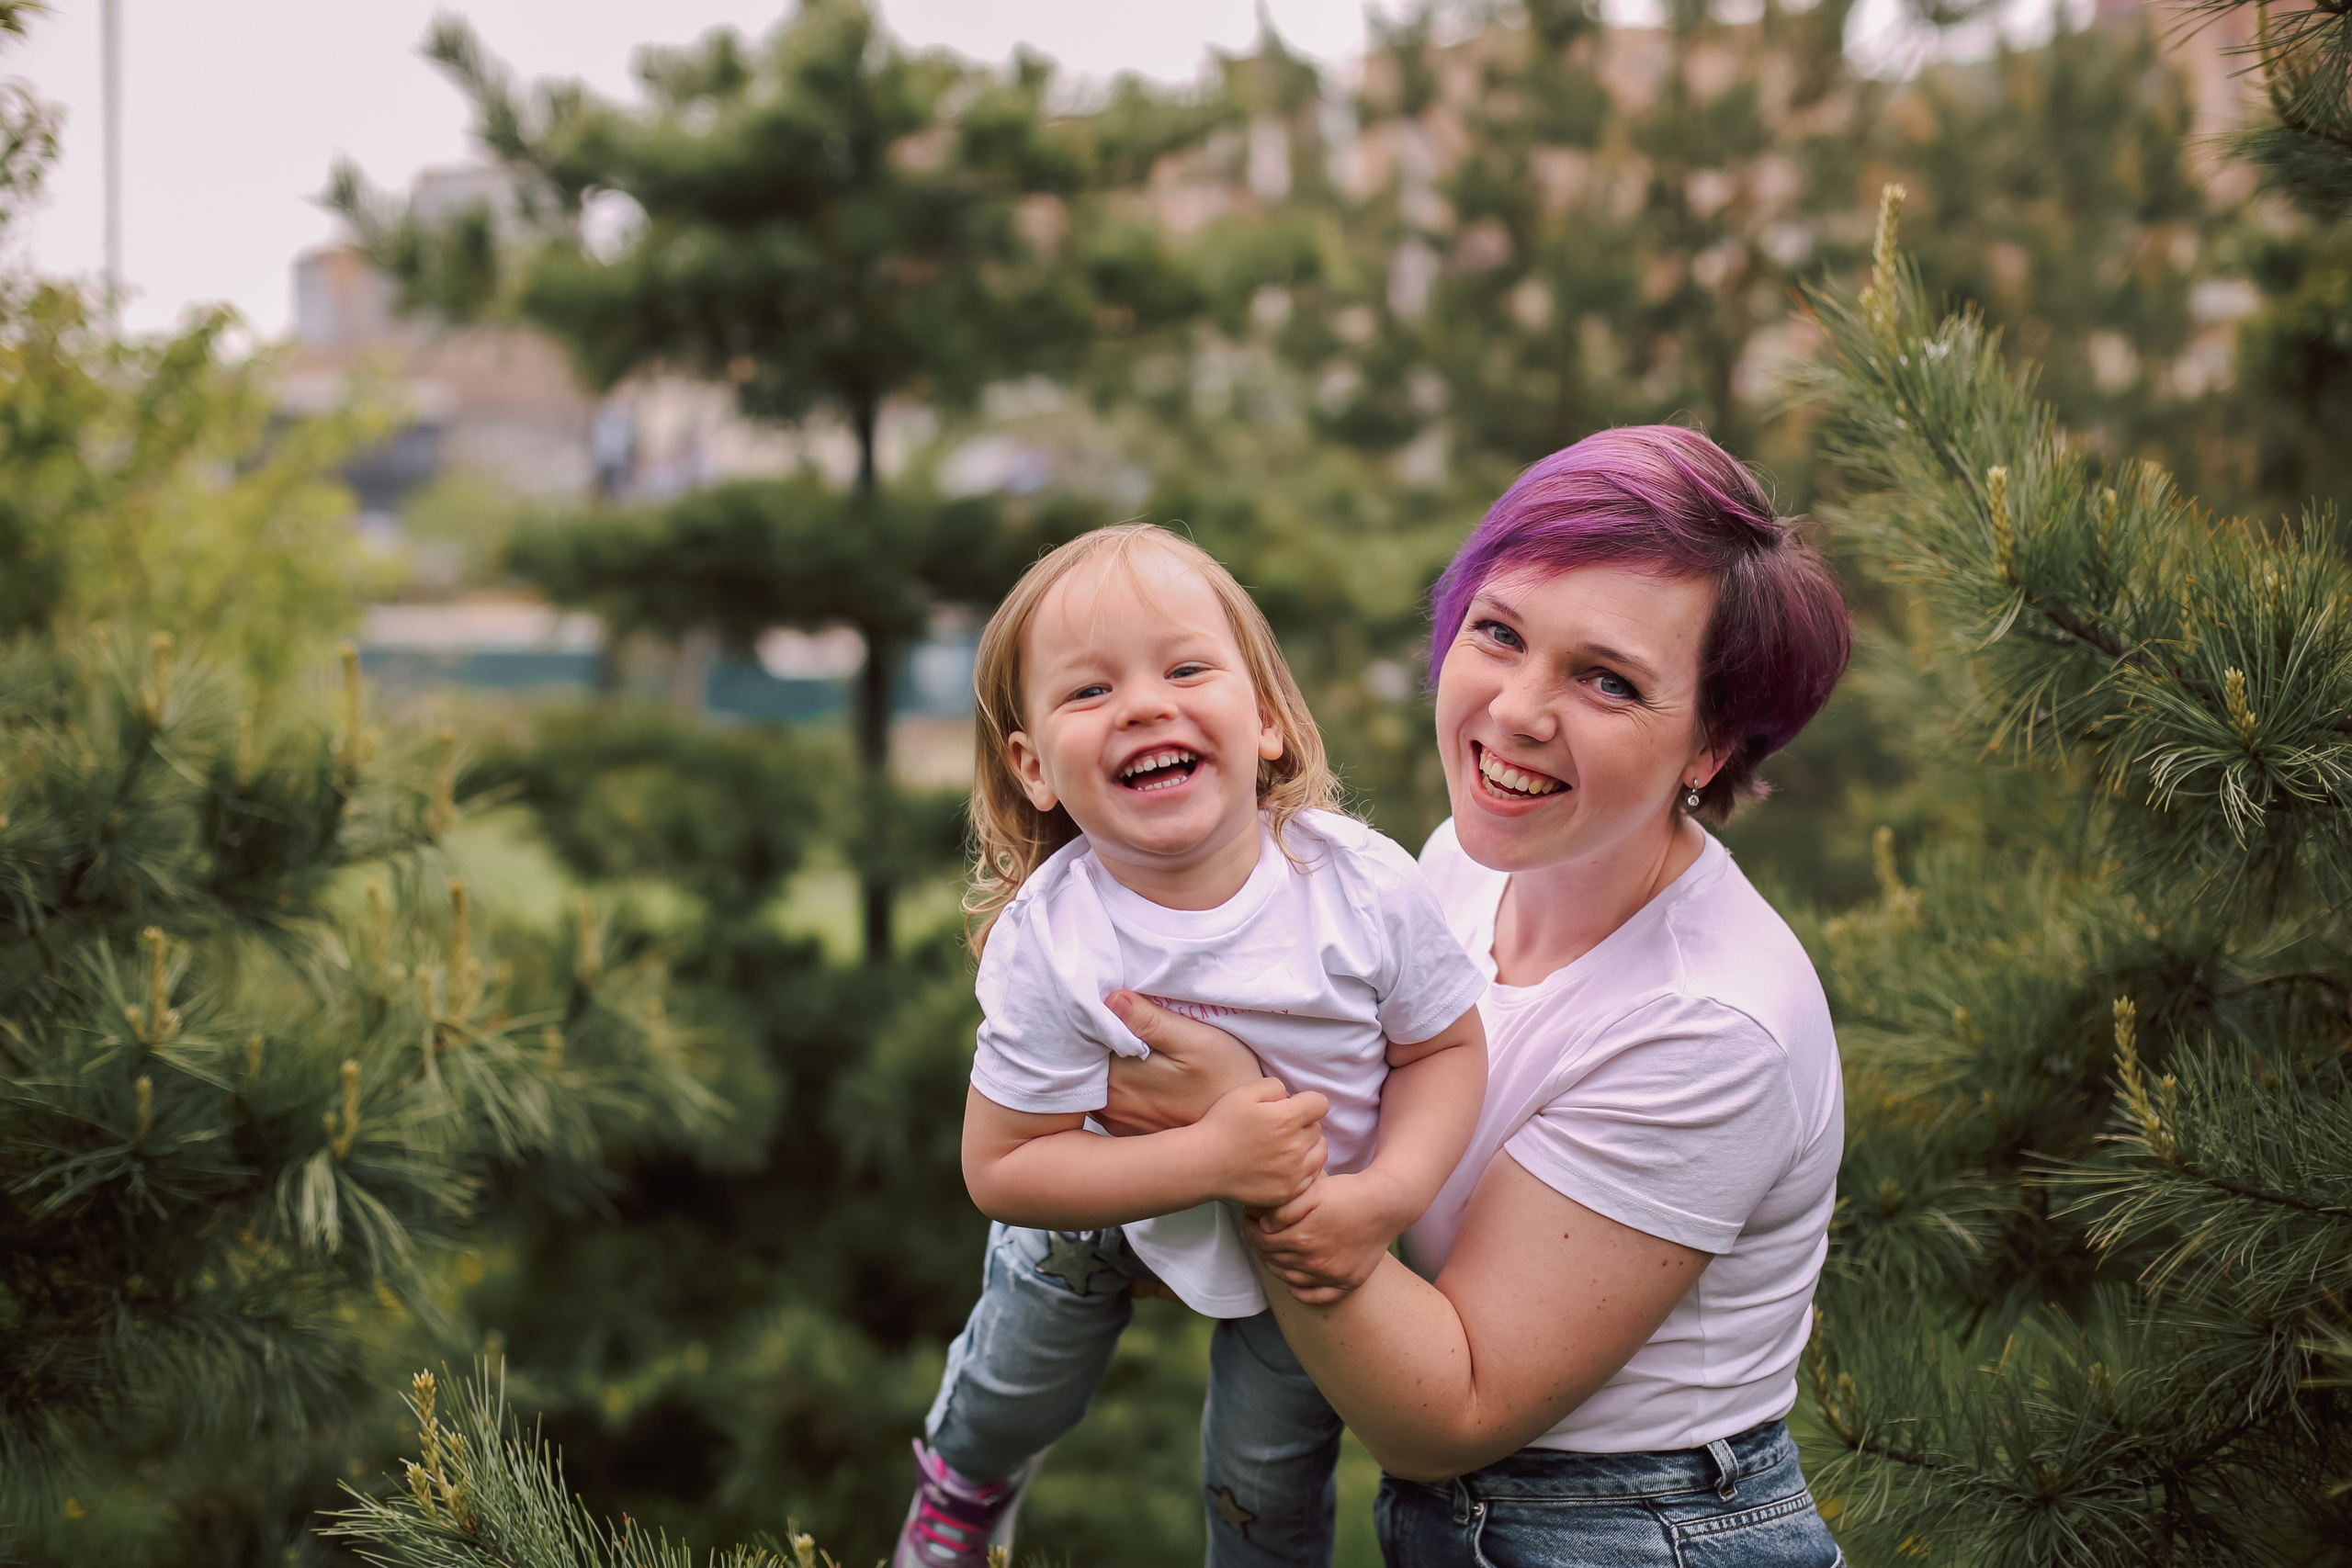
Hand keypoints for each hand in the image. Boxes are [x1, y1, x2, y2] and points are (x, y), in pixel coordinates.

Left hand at [1100, 991, 1267, 1135]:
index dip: (1094, 1020)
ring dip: (1104, 1064)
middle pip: (1087, 1064)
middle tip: (1119, 1020)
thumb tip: (1112, 1000)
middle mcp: (1111, 1107)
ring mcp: (1117, 1123)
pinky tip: (1138, 1073)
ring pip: (1095, 1082)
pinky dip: (1114, 1084)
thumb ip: (1150, 1021)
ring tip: (1130, 1046)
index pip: (1085, 1043)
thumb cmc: (1226, 1078)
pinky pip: (1107, 1101)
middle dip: (1096, 1041)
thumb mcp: (1195, 1040)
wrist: (1247, 1125)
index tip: (1107, 1005)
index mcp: (1120, 1080)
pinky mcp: (1127, 1131)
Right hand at [1194, 1078, 1328, 1209]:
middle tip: (1278, 1129)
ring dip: (1307, 1146)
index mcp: (1287, 1119)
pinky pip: (1312, 1174)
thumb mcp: (1244, 1093)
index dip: (1306, 1102)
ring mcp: (1294, 1172)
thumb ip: (1275, 1087)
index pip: (1320, 1104)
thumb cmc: (1221, 1126)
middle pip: (1317, 1127)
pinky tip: (1282, 1164)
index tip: (1291, 1108)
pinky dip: (1302, 1168)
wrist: (1203, 1164)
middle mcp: (1295, 1146)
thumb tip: (1291, 1097)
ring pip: (1319, 1151)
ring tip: (1284, 1146)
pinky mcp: (1289, 1190)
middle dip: (1302, 1124)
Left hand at [1245, 1171, 1408, 1303]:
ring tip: (1273, 1250)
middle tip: (1256, 1234)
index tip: (1248, 1221)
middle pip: (1273, 1260)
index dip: (1249, 1230)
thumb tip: (1263, 1224)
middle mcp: (1314, 1262)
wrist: (1386, 1204)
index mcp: (1301, 1238)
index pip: (1261, 1241)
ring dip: (1276, 1265)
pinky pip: (1315, 1296)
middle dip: (1259, 1246)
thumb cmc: (1346, 1193)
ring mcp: (1331, 1276)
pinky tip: (1293, 1278)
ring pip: (1289, 1278)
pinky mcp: (1347, 1283)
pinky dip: (1299, 1290)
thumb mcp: (1312, 1191)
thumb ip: (1283, 1208)